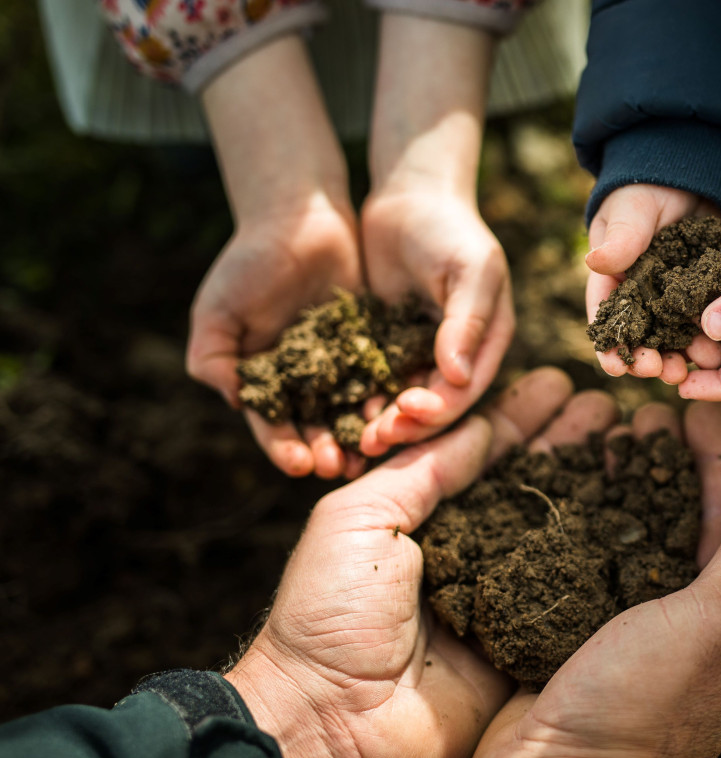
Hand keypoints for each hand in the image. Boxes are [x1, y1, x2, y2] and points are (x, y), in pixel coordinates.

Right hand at [188, 195, 363, 479]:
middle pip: (316, 425)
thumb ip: (214, 358)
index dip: (284, 446)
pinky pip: (383, 376)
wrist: (299, 216)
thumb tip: (234, 401)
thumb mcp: (218, 310)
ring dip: (359, 432)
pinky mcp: (374, 343)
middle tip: (339, 467)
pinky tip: (396, 411)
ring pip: (352, 408)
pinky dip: (388, 395)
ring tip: (371, 450)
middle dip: (326, 449)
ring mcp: (341, 363)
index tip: (299, 465)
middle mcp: (305, 379)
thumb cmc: (248, 262)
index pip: (274, 425)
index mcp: (265, 379)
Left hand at [223, 367, 626, 757]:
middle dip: (569, 442)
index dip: (520, 418)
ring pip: (559, 532)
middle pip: (529, 486)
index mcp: (424, 519)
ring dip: (596, 486)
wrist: (331, 725)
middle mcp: (469, 553)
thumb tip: (478, 426)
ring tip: (633, 441)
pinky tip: (639, 516)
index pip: (481, 454)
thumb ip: (422, 470)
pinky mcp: (528, 644)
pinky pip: (573, 595)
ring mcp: (502, 599)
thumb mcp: (358, 520)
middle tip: (610, 403)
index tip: (559, 382)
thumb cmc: (327, 616)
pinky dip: (606, 556)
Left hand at [359, 12, 511, 456]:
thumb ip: (468, 321)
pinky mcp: (387, 345)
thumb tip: (459, 376)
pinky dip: (358, 397)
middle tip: (373, 441)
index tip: (407, 414)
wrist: (410, 195)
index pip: (466, 390)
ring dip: (380, 421)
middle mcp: (457, 356)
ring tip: (353, 441)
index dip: (439, 409)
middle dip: (405, 426)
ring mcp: (420, 352)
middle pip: (434, 404)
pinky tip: (335, 413)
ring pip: (402, 399)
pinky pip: (373, 379)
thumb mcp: (470, 268)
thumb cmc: (450, 227)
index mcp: (487, 343)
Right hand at [469, 401, 720, 757]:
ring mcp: (631, 628)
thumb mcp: (711, 627)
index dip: (720, 458)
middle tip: (649, 408)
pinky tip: (570, 489)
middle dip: (671, 461)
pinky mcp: (579, 633)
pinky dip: (586, 519)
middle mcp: (686, 622)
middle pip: (684, 521)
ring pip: (635, 536)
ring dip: (628, 482)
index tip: (701, 406)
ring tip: (611, 435)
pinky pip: (590, 560)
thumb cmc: (639, 708)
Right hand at [585, 184, 720, 383]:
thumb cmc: (649, 188)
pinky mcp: (704, 292)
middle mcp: (642, 295)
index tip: (616, 367)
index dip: (609, 345)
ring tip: (693, 368)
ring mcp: (674, 297)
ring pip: (675, 335)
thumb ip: (621, 237)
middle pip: (642, 336)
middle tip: (660, 372)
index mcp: (614, 278)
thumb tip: (595, 260)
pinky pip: (707, 319)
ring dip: (682, 355)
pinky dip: (712, 336)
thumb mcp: (632, 209)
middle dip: (649, 358)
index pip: (606, 317)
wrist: (694, 174)